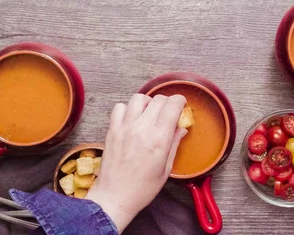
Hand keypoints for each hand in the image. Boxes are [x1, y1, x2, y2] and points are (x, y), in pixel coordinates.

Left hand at [86, 94, 187, 232]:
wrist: (115, 196)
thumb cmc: (141, 188)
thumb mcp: (166, 168)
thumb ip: (174, 144)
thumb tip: (181, 129)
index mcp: (159, 139)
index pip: (172, 105)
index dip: (179, 101)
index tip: (181, 105)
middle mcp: (142, 128)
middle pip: (158, 99)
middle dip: (166, 102)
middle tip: (168, 112)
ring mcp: (125, 127)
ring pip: (138, 98)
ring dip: (147, 102)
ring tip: (149, 113)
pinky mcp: (112, 130)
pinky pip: (119, 107)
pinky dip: (127, 108)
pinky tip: (132, 118)